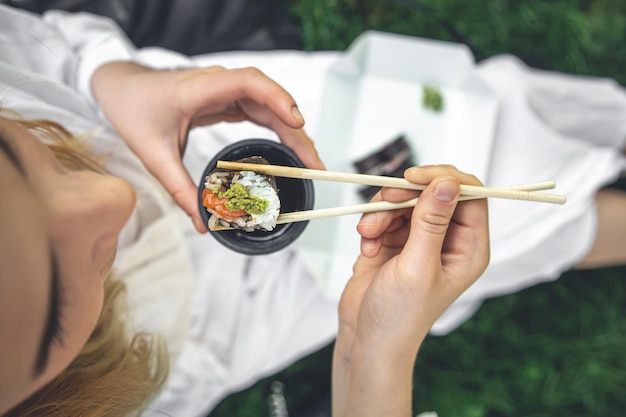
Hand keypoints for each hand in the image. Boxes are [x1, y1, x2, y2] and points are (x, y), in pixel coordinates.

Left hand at [90, 61, 323, 231]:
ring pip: (270, 106)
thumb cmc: (133, 109)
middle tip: (314, 165)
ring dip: (293, 132)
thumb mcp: (153, 154)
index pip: (250, 83)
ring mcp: (226, 91)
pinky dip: (279, 128)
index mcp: (201, 90)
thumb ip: (179, 189)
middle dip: (296, 131)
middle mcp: (220, 85)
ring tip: (310, 162)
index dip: (277, 98)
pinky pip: (261, 110)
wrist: (122, 88)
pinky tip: (291, 148)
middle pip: (270, 100)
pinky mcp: (228, 100)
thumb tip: (201, 223)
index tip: (297, 122)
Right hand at [333, 165, 489, 416]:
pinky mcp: (395, 240)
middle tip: (385, 203)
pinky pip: (384, 213)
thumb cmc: (399, 315)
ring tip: (369, 236)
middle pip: (433, 192)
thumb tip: (447, 182)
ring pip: (404, 200)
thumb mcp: (417, 266)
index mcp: (468, 248)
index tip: (414, 178)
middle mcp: (448, 239)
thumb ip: (431, 221)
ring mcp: (420, 238)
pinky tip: (367, 249)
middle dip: (404, 197)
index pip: (470, 195)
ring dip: (381, 213)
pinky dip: (372, 225)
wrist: (367, 338)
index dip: (444, 179)